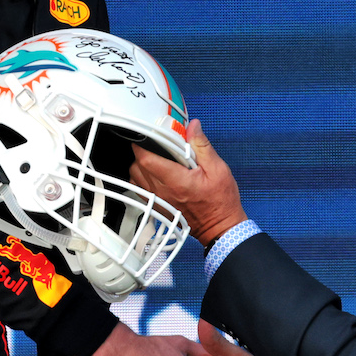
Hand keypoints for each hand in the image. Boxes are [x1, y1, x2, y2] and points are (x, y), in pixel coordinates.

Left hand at [131, 118, 247, 245]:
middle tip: (157, 146)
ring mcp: (158, 200)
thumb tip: (193, 127)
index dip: (143, 144)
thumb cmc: (220, 201)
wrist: (220, 228)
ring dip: (141, 165)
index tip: (148, 136)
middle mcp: (163, 191)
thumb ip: (202, 146)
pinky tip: (155, 174)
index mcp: (176, 180)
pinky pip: (140, 190)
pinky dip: (142, 179)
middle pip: (137, 166)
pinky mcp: (158, 207)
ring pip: (135, 178)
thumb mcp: (218, 168)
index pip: (147, 159)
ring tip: (156, 159)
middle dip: (143, 152)